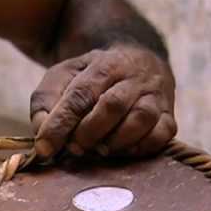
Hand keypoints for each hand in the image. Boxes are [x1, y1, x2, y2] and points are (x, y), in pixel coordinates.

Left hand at [31, 43, 175, 158]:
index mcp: (103, 65)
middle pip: (113, 105)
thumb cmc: (92, 76)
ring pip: (141, 119)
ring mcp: (155, 96)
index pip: (80, 95)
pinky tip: (124, 150)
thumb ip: (46, 102)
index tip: (45, 147)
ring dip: (116, 141)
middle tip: (75, 148)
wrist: (137, 61)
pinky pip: (163, 134)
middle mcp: (133, 78)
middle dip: (89, 132)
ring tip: (100, 150)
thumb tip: (41, 132)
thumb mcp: (63, 77)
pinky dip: (142, 147)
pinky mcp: (169, 114)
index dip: (60, 123)